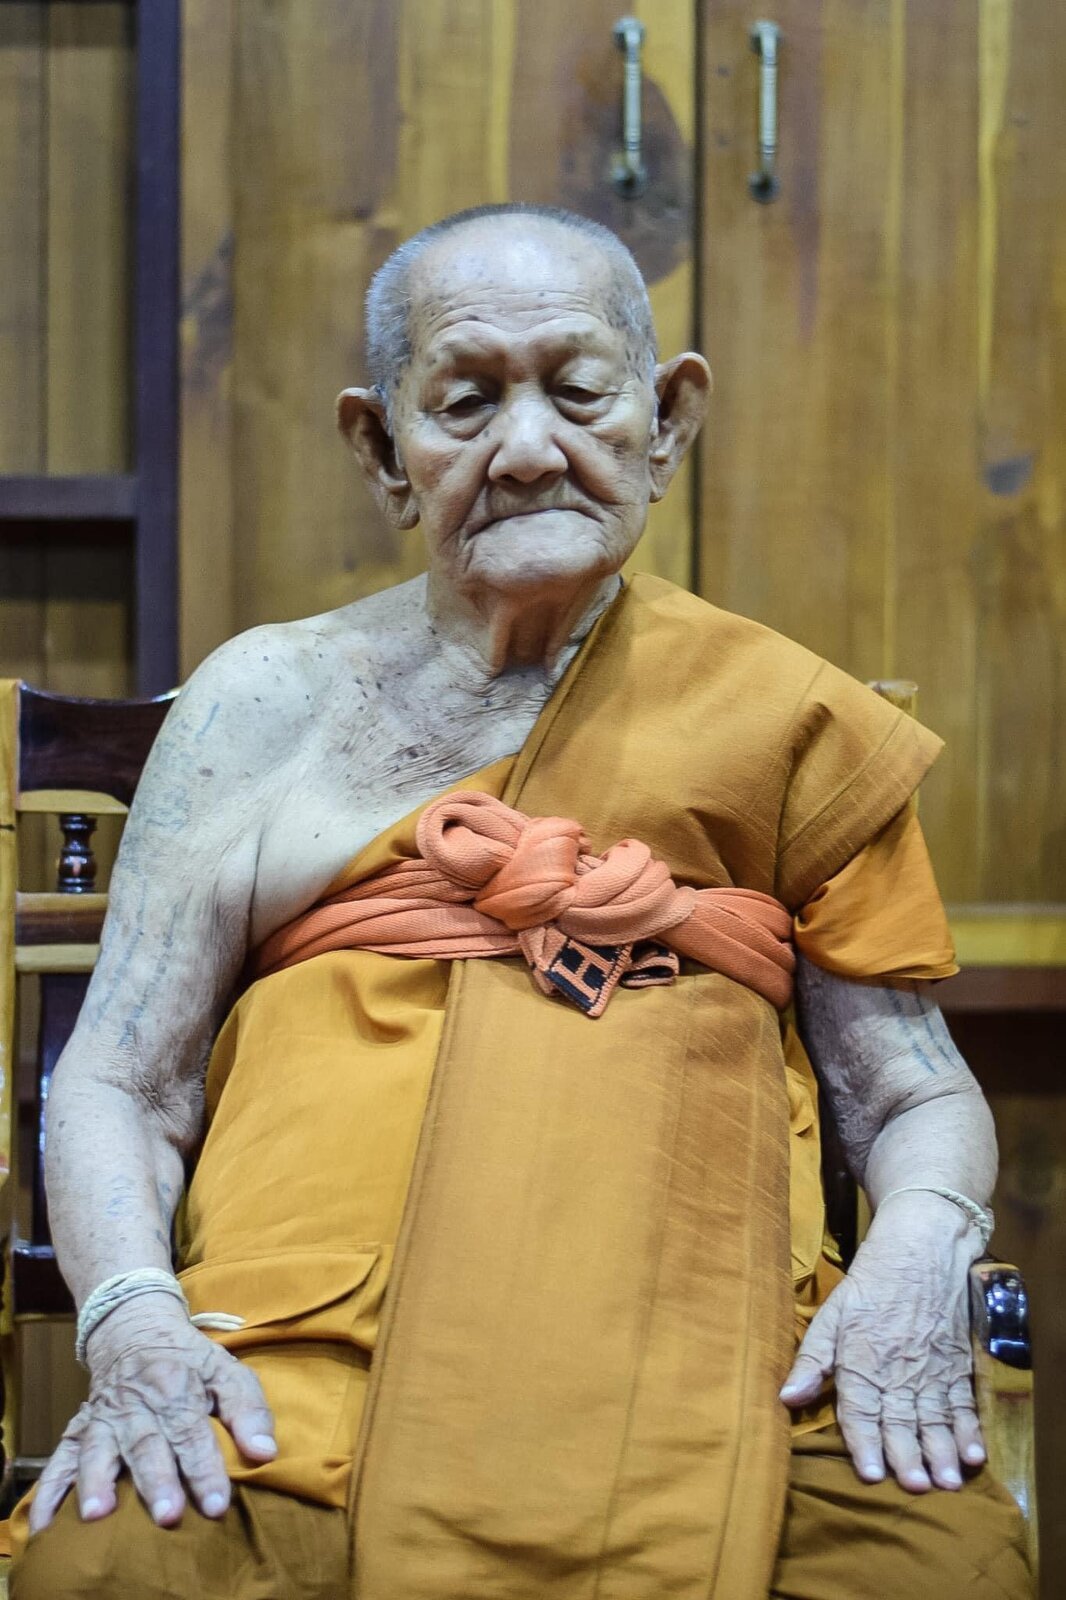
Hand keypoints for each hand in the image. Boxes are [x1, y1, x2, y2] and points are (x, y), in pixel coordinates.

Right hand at [29, 1292, 276, 1532]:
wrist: (134, 1327)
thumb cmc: (188, 1359)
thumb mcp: (225, 1370)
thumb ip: (248, 1410)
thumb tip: (265, 1454)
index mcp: (177, 1386)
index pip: (193, 1432)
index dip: (204, 1469)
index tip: (216, 1505)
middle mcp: (138, 1404)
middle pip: (147, 1444)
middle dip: (156, 1480)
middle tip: (168, 1515)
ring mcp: (105, 1417)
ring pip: (99, 1449)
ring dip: (97, 1481)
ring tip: (98, 1515)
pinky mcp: (81, 1427)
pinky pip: (61, 1458)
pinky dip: (50, 1489)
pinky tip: (45, 1521)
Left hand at [779, 1191, 985, 1491]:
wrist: (919, 1251)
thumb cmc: (869, 1285)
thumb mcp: (831, 1317)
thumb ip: (811, 1361)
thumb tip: (786, 1399)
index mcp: (861, 1360)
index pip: (862, 1409)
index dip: (865, 1444)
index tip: (871, 1475)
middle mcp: (896, 1369)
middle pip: (902, 1420)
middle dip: (907, 1457)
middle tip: (914, 1486)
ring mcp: (930, 1369)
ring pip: (935, 1417)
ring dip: (941, 1451)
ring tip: (945, 1481)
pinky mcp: (955, 1365)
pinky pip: (963, 1403)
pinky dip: (970, 1429)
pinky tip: (974, 1454)